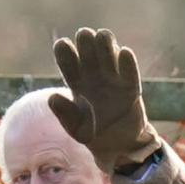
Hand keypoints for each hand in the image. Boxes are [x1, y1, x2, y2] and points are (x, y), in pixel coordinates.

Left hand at [49, 28, 160, 173]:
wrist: (118, 148)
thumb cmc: (94, 136)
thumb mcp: (76, 129)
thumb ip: (64, 115)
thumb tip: (52, 97)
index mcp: (78, 84)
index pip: (69, 64)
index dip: (65, 53)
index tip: (62, 45)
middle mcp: (95, 78)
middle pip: (89, 54)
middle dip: (86, 43)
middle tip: (84, 35)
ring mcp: (114, 81)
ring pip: (109, 56)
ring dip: (106, 45)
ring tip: (102, 37)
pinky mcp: (131, 89)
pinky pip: (130, 73)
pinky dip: (128, 64)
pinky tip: (124, 52)